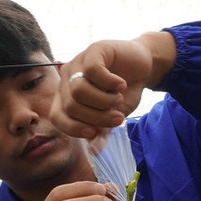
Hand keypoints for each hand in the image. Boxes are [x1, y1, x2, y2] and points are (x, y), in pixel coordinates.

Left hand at [51, 32, 175, 139]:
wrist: (143, 66)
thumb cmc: (123, 92)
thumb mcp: (112, 115)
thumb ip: (102, 131)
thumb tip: (94, 150)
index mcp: (66, 96)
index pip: (57, 116)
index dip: (73, 128)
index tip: (94, 132)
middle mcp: (68, 79)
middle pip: (71, 105)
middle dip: (97, 117)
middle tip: (117, 117)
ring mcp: (79, 62)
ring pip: (80, 90)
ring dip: (104, 101)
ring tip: (118, 99)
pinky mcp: (94, 50)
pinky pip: (94, 71)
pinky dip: (110, 83)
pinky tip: (121, 84)